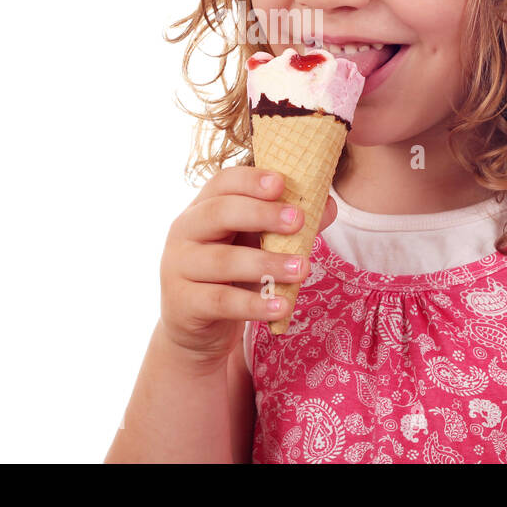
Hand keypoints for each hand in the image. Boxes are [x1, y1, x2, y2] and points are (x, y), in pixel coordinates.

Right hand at [160, 166, 336, 371]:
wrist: (193, 326)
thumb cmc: (228, 275)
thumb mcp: (254, 245)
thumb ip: (285, 225)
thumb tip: (327, 206)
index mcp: (202, 208)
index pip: (222, 183)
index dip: (250, 180)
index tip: (281, 183)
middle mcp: (185, 232)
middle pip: (218, 213)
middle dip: (261, 213)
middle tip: (298, 220)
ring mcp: (179, 267)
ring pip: (223, 260)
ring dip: (266, 263)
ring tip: (302, 268)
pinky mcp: (184, 303)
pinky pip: (221, 301)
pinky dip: (254, 304)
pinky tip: (281, 305)